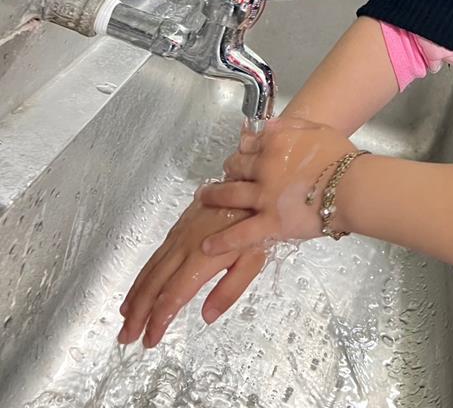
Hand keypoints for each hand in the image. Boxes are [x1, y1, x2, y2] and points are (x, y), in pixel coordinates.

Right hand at [118, 199, 264, 347]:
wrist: (249, 184)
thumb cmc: (255, 224)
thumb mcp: (253, 260)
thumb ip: (230, 289)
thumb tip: (207, 316)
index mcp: (201, 258)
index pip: (172, 295)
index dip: (158, 320)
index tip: (150, 340)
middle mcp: (184, 246)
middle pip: (154, 284)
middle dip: (138, 313)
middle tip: (126, 336)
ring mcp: (179, 235)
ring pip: (150, 269)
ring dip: (135, 295)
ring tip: (125, 317)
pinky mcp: (179, 226)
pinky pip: (155, 254)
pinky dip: (142, 274)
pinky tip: (138, 286)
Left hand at [198, 116, 356, 255]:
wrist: (353, 187)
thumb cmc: (341, 157)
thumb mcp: (317, 129)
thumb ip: (290, 126)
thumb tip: (269, 126)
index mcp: (276, 141)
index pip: (250, 142)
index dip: (245, 148)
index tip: (243, 152)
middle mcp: (264, 166)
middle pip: (237, 165)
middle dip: (230, 169)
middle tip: (226, 173)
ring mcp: (264, 196)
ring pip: (230, 194)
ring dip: (214, 196)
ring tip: (203, 198)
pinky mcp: (270, 222)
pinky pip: (241, 233)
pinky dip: (223, 239)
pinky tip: (207, 244)